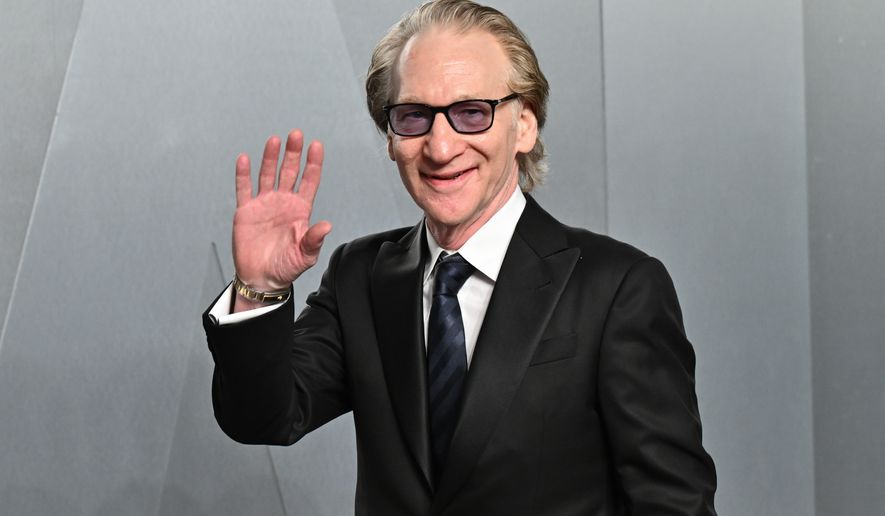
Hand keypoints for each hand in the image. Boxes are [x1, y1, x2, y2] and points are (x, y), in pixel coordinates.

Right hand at [232, 130, 331, 297]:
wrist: (261, 278)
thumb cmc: (285, 268)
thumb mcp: (304, 255)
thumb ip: (314, 239)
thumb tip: (327, 225)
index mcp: (300, 210)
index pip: (308, 181)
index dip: (313, 164)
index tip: (316, 146)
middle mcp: (283, 203)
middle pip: (289, 172)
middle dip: (293, 153)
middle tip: (296, 135)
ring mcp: (264, 204)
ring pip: (268, 175)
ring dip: (271, 157)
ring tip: (274, 140)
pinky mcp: (246, 211)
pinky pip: (244, 188)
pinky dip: (243, 174)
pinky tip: (245, 159)